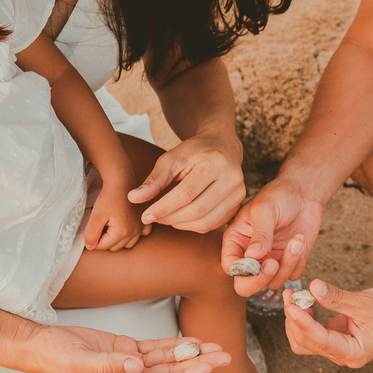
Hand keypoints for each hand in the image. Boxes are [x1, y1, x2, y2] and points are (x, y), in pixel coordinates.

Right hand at [22, 326, 232, 372]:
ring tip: (216, 347)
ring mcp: (128, 363)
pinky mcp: (125, 348)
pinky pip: (155, 349)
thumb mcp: (76, 359)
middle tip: (225, 355)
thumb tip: (136, 367)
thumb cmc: (53, 355)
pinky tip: (193, 342)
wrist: (40, 344)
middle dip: (198, 365)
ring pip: (166, 361)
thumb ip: (107, 364)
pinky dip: (174, 345)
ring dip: (191, 354)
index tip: (205, 366)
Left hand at [85, 180, 148, 251]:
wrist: (122, 180)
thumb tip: (90, 247)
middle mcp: (135, 232)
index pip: (103, 246)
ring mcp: (141, 227)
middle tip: (102, 222)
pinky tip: (127, 225)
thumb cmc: (109, 196)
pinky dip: (133, 234)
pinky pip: (140, 235)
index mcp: (123, 232)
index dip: (94, 237)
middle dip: (105, 238)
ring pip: (127, 244)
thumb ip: (91, 234)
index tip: (94, 224)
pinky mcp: (145, 221)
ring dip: (118, 238)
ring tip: (112, 224)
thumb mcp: (96, 215)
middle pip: (114, 247)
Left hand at [127, 132, 244, 232]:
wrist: (222, 146)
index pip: (186, 193)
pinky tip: (181, 218)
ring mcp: (238, 194)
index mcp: (214, 163)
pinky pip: (213, 225)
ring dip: (181, 225)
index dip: (163, 208)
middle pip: (197, 210)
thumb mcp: (171, 158)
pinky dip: (193, 226)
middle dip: (170, 218)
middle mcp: (232, 179)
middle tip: (154, 217)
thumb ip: (154, 179)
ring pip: (206, 222)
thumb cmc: (194, 152)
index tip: (145, 216)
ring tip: (166, 217)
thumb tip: (133, 198)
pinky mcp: (238, 205)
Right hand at [221, 176, 323, 296]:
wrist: (303, 193)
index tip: (257, 260)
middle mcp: (251, 256)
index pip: (230, 267)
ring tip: (296, 240)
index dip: (241, 270)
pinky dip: (298, 262)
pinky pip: (293, 275)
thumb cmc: (278, 196)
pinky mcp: (290, 263)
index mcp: (236, 241)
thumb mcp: (265, 210)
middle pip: (246, 286)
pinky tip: (300, 240)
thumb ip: (260, 234)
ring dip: (286, 265)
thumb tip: (252, 257)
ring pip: (273, 283)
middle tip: (273, 263)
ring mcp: (271, 261)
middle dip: (260, 280)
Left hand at [282, 279, 372, 368]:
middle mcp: (344, 355)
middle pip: (307, 344)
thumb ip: (336, 297)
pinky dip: (307, 318)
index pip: (319, 340)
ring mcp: (341, 348)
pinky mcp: (340, 338)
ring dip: (297, 321)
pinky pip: (316, 332)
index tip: (292, 305)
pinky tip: (305, 301)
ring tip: (294, 297)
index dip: (302, 322)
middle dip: (295, 321)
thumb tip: (313, 287)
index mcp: (353, 353)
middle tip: (290, 295)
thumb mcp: (364, 302)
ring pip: (307, 341)